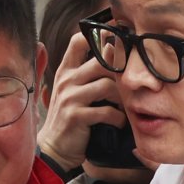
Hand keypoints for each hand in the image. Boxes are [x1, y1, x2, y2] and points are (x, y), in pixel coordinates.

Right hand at [36, 32, 127, 172]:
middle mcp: (67, 81)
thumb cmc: (69, 118)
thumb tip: (111, 53)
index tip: (116, 43)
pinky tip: (118, 122)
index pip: (79, 40)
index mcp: (66, 71)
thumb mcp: (72, 91)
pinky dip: (117, 118)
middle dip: (120, 72)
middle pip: (101, 61)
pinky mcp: (76, 116)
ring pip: (107, 85)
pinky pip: (105, 111)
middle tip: (129, 85)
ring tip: (124, 107)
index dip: (99, 36)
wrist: (54, 147)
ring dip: (121, 98)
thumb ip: (85, 74)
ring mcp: (70, 98)